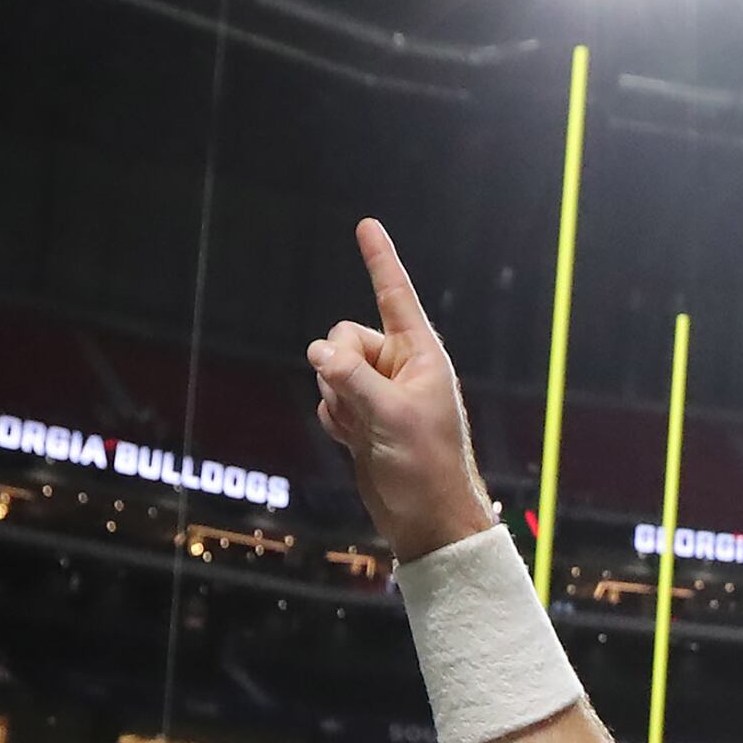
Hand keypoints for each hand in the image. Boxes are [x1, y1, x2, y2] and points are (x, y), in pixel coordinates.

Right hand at [308, 219, 500, 562]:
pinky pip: (327, 400)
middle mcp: (399, 367)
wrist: (424, 518)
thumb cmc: (425, 466)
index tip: (367, 224)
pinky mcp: (361, 417)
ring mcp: (378, 392)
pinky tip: (356, 442)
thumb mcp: (389, 416)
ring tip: (365, 429)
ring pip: (329, 370)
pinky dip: (333, 419)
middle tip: (361, 402)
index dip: (379, 260)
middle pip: (343, 336)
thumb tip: (317, 351)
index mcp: (421, 355)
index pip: (395, 296)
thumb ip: (351, 378)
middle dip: (338, 366)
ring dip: (335, 398)